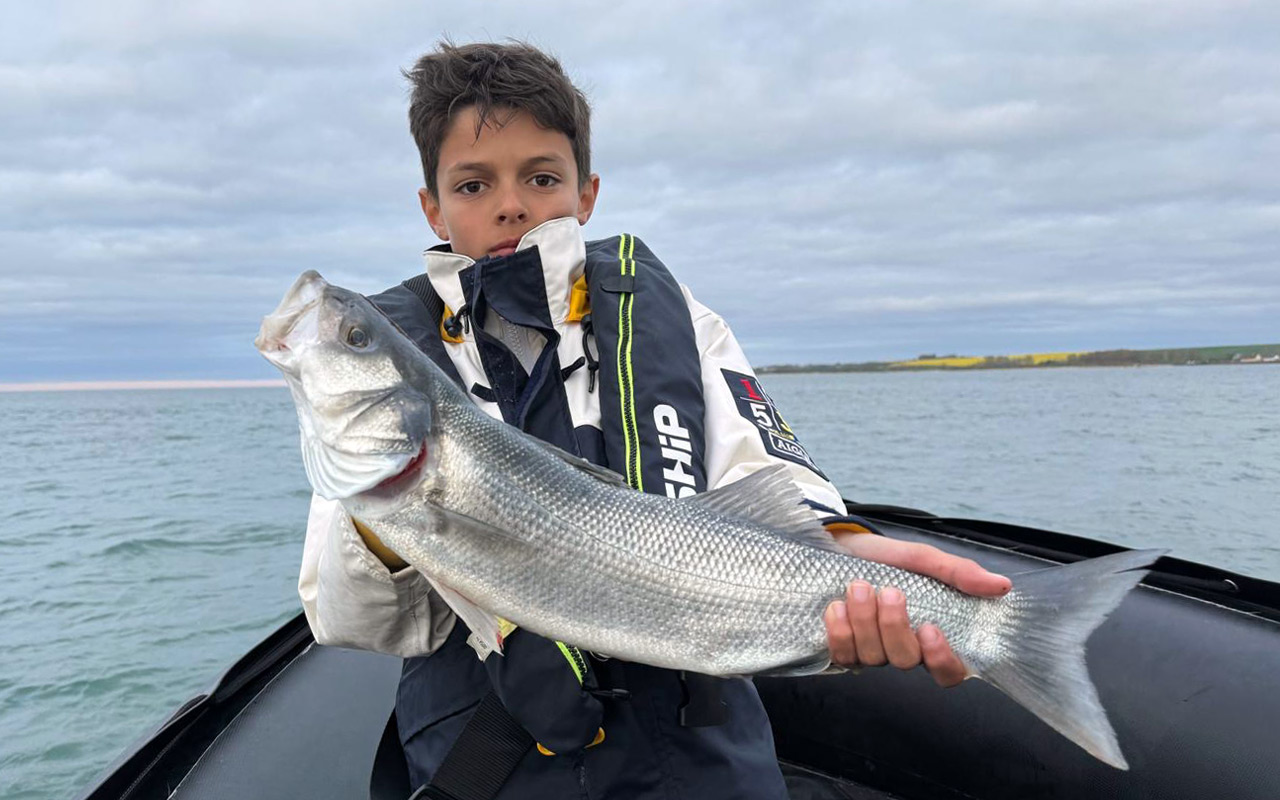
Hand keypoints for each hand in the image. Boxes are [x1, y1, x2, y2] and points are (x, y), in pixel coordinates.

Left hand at [823, 532, 1010, 686]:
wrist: (838, 545)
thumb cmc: (885, 557)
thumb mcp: (922, 558)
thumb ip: (958, 573)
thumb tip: (1001, 586)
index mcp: (929, 634)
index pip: (949, 672)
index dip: (942, 661)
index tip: (930, 629)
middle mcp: (902, 649)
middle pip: (906, 661)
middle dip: (894, 626)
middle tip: (889, 591)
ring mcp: (870, 651)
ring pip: (873, 658)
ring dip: (865, 621)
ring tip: (858, 587)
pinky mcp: (842, 648)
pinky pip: (843, 655)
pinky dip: (840, 631)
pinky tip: (837, 607)